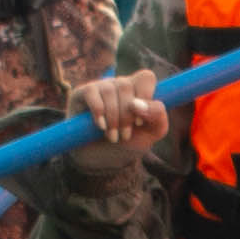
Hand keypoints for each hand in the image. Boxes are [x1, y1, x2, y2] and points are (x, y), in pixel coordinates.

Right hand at [72, 69, 165, 188]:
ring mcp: (100, 88)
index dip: (145, 96)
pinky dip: (98, 111)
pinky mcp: (81, 94)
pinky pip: (91, 92)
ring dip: (112, 117)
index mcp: (138, 91)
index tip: (140, 122)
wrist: (101, 161)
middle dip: (126, 116)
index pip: (146, 78)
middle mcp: (119, 85)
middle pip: (125, 86)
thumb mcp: (151, 134)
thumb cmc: (128, 144)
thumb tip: (137, 104)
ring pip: (109, 90)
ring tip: (112, 137)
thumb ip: (158, 117)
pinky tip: (100, 126)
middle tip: (124, 136)